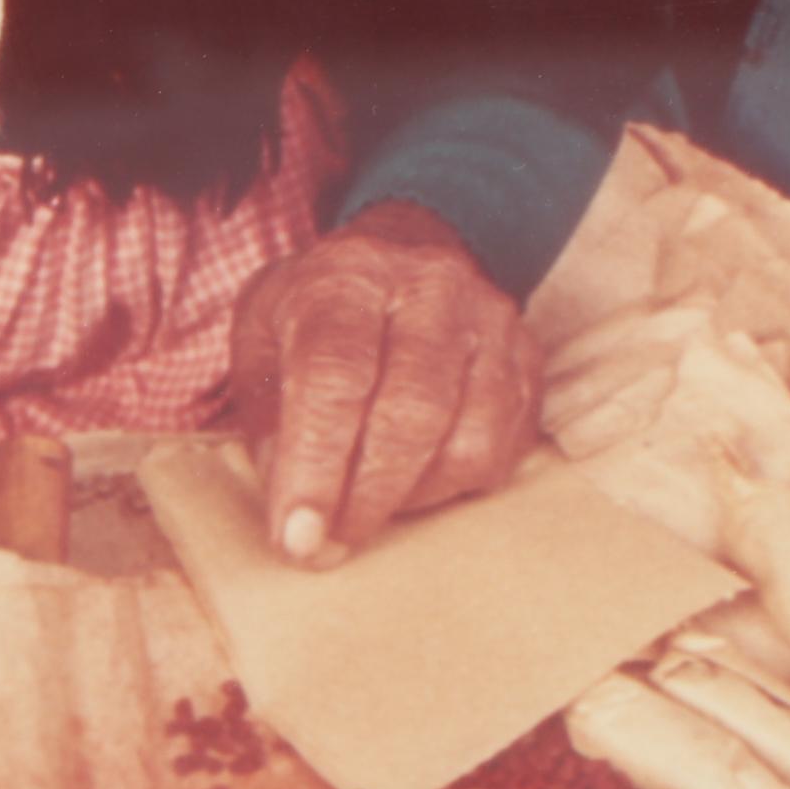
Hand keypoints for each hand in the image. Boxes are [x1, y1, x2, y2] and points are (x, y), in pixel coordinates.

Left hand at [227, 199, 542, 564]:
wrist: (406, 246)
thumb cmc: (320, 306)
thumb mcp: (261, 333)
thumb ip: (266, 414)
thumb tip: (291, 506)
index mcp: (346, 277)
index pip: (334, 375)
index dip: (316, 465)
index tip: (299, 536)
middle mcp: (428, 290)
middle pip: (409, 413)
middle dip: (366, 497)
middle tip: (331, 542)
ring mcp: (489, 323)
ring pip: (468, 441)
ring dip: (413, 496)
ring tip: (370, 502)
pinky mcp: (528, 360)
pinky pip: (504, 450)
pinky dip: (455, 484)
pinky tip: (416, 478)